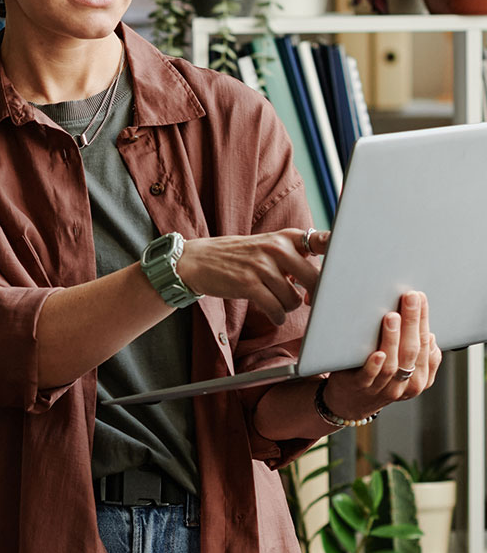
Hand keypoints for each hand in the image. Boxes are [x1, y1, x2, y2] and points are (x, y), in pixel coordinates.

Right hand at [175, 227, 328, 325]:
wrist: (198, 260)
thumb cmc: (238, 257)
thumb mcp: (267, 247)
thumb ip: (294, 257)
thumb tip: (324, 282)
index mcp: (286, 237)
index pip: (323, 241)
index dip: (341, 252)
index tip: (354, 266)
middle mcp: (277, 248)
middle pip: (316, 280)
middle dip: (315, 297)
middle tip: (309, 302)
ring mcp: (262, 265)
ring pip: (294, 299)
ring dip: (288, 307)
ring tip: (277, 302)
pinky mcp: (248, 284)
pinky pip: (276, 308)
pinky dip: (277, 316)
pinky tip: (273, 312)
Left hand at [322, 291, 441, 421]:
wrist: (350, 401)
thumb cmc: (379, 376)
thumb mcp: (403, 367)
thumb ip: (414, 351)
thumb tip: (428, 331)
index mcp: (420, 378)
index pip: (426, 344)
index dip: (424, 320)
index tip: (420, 297)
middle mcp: (405, 384)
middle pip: (412, 351)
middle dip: (413, 322)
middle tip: (410, 297)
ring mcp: (383, 387)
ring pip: (392, 364)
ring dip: (393, 339)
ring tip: (392, 317)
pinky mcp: (360, 386)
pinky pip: (369, 377)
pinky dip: (375, 365)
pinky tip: (377, 352)